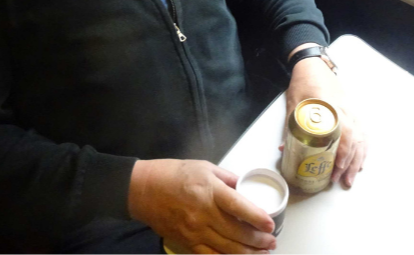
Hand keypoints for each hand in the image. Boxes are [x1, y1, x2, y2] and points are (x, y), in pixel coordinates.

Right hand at [128, 159, 276, 253]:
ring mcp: (195, 231)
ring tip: (262, 253)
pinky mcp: (187, 242)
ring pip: (227, 249)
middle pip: (237, 233)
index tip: (270, 225)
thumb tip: (244, 187)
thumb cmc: (172, 174)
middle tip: (271, 242)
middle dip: (258, 241)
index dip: (257, 218)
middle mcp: (204, 214)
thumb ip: (227, 179)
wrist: (143, 190)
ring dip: (247, 253)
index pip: (240, 208)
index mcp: (210, 191)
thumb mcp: (204, 167)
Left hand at [281, 55, 367, 187]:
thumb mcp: (293, 104)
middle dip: (349, 164)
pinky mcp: (352, 112)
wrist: (314, 64)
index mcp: (331, 108)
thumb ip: (291, 128)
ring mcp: (351, 111)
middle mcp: (345, 111)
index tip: (336, 169)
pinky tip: (360, 162)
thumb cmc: (303, 83)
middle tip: (341, 181)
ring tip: (350, 179)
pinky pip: (363, 133)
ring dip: (357, 161)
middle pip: (354, 141)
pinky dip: (363, 149)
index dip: (342, 154)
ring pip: (361, 139)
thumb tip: (284, 151)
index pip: (344, 134)